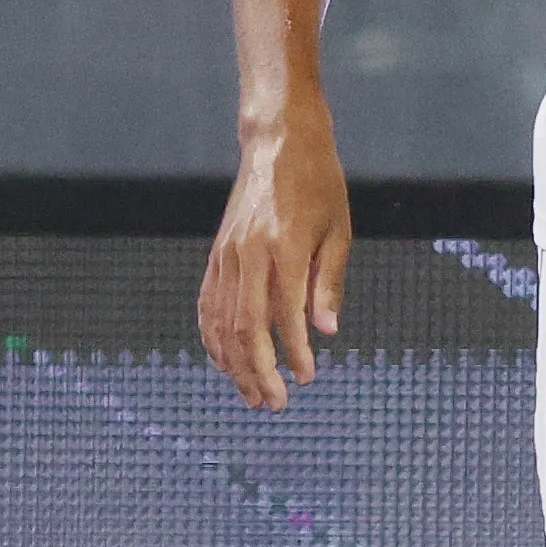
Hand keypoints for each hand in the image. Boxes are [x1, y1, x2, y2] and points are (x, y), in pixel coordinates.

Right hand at [198, 97, 353, 410]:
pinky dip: (213, 339)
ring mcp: (225, 255)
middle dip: (259, 372)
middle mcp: (247, 255)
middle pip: (245, 329)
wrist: (279, 143)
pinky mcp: (216, 254)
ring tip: (252, 393)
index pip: (285, 316)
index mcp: (282, 249)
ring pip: (221, 323)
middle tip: (275, 403)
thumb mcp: (338, 230)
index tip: (307, 378)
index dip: (295, 353)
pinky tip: (225, 362)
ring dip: (234, 364)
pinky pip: (208, 306)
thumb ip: (328, 282)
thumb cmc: (319, 185)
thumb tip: (326, 331)